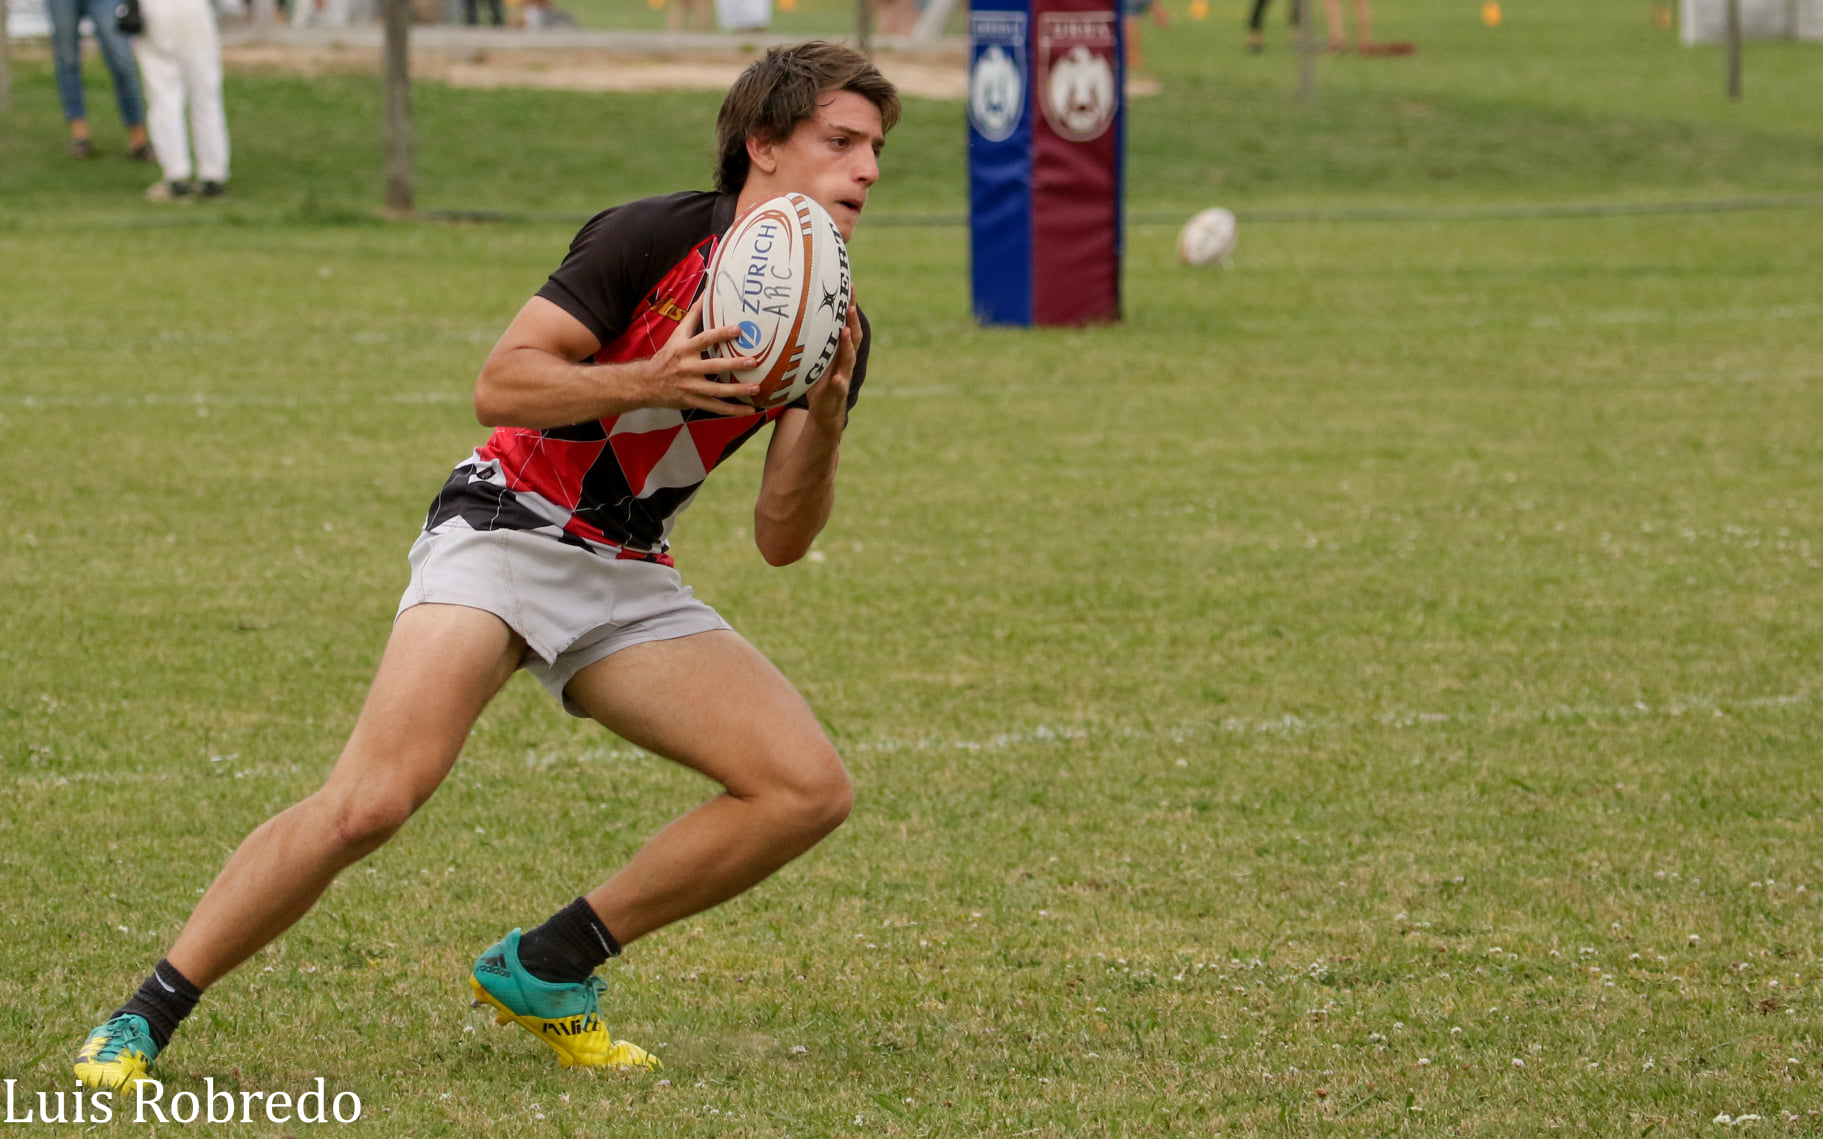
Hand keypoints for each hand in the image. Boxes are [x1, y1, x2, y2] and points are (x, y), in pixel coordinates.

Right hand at [640, 295, 763, 415]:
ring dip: (738, 390)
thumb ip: (693, 315)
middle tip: (754, 361)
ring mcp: (691, 387)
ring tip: (756, 387)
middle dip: (734, 364)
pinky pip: (716, 408)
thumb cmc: (667, 356)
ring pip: (717, 391)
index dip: (720, 334)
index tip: (738, 329)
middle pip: (713, 367)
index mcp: (684, 350)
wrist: (646, 384)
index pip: (704, 340)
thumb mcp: (677, 334)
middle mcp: (687, 369)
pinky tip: (750, 410)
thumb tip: (707, 293)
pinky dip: (733, 411)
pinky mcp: (693, 402)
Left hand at [802, 301, 861, 430]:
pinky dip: (839, 380)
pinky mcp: (838, 392)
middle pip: (853, 337)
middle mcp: (845, 360)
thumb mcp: (814, 358)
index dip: (850, 307)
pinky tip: (838, 376)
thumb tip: (793, 317)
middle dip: (852, 320)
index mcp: (840, 350)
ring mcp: (844, 375)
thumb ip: (811, 340)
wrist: (826, 412)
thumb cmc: (819, 383)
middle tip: (849, 305)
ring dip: (847, 344)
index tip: (849, 286)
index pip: (848, 324)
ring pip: (849, 358)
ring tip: (845, 331)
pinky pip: (840, 385)